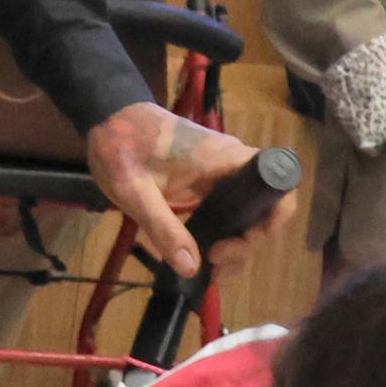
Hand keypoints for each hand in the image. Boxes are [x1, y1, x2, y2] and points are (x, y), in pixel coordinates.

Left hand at [82, 103, 263, 278]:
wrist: (107, 118)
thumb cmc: (121, 146)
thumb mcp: (134, 191)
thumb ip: (163, 228)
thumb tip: (191, 268)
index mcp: (225, 159)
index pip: (278, 184)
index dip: (275, 218)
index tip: (242, 243)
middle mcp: (233, 165)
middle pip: (264, 209)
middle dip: (248, 243)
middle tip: (215, 264)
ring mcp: (222, 174)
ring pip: (248, 214)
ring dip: (237, 243)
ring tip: (211, 268)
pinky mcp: (209, 183)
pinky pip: (230, 211)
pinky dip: (224, 234)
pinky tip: (205, 256)